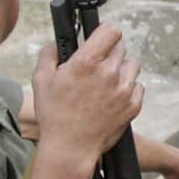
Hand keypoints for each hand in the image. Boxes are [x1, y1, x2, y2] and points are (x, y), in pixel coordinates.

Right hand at [32, 24, 142, 168]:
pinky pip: (138, 86)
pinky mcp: (133, 105)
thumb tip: (58, 43)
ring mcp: (124, 90)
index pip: (111, 30)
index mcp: (86, 63)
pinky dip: (128, 89)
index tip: (100, 38)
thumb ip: (49, 54)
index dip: (105, 32)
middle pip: (121, 47)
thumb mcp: (41, 80)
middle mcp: (108, 73)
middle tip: (97, 66)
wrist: (71, 147)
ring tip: (106, 82)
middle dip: (109, 53)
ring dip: (121, 70)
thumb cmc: (54, 115)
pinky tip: (113, 97)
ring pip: (132, 65)